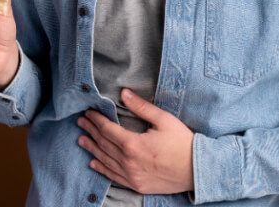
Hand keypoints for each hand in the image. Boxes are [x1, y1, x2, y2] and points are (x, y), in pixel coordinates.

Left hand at [77, 89, 194, 193]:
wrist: (198, 170)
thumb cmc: (183, 143)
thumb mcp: (164, 120)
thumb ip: (141, 107)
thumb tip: (124, 93)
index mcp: (133, 144)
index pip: (107, 130)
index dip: (96, 120)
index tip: (88, 113)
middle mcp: (128, 162)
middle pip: (103, 143)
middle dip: (90, 131)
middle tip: (80, 122)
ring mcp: (132, 176)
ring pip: (105, 160)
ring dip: (92, 148)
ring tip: (81, 139)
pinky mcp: (137, 185)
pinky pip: (114, 177)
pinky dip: (102, 168)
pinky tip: (93, 163)